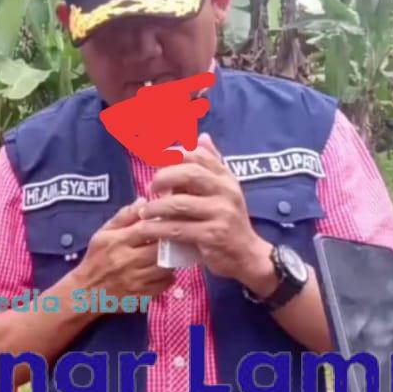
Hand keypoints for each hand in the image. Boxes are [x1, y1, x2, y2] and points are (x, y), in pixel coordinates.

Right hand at [74, 203, 174, 303]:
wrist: (85, 292)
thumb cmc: (95, 259)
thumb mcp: (104, 233)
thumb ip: (124, 216)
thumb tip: (144, 200)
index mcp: (118, 242)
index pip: (145, 229)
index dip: (161, 223)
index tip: (169, 220)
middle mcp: (127, 261)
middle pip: (159, 249)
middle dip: (170, 243)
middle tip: (175, 238)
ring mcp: (136, 280)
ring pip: (164, 267)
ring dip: (171, 260)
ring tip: (171, 254)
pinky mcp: (141, 295)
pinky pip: (164, 285)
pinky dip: (169, 277)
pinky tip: (164, 271)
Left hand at [140, 133, 262, 282]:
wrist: (248, 255)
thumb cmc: (229, 220)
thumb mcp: (224, 190)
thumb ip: (211, 165)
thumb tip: (202, 136)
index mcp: (226, 178)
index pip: (199, 155)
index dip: (174, 153)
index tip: (155, 157)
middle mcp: (225, 191)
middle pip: (189, 173)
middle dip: (164, 177)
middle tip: (151, 186)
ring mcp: (220, 213)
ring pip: (180, 203)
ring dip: (156, 206)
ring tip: (145, 211)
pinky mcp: (212, 235)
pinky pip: (178, 228)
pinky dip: (159, 228)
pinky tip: (148, 228)